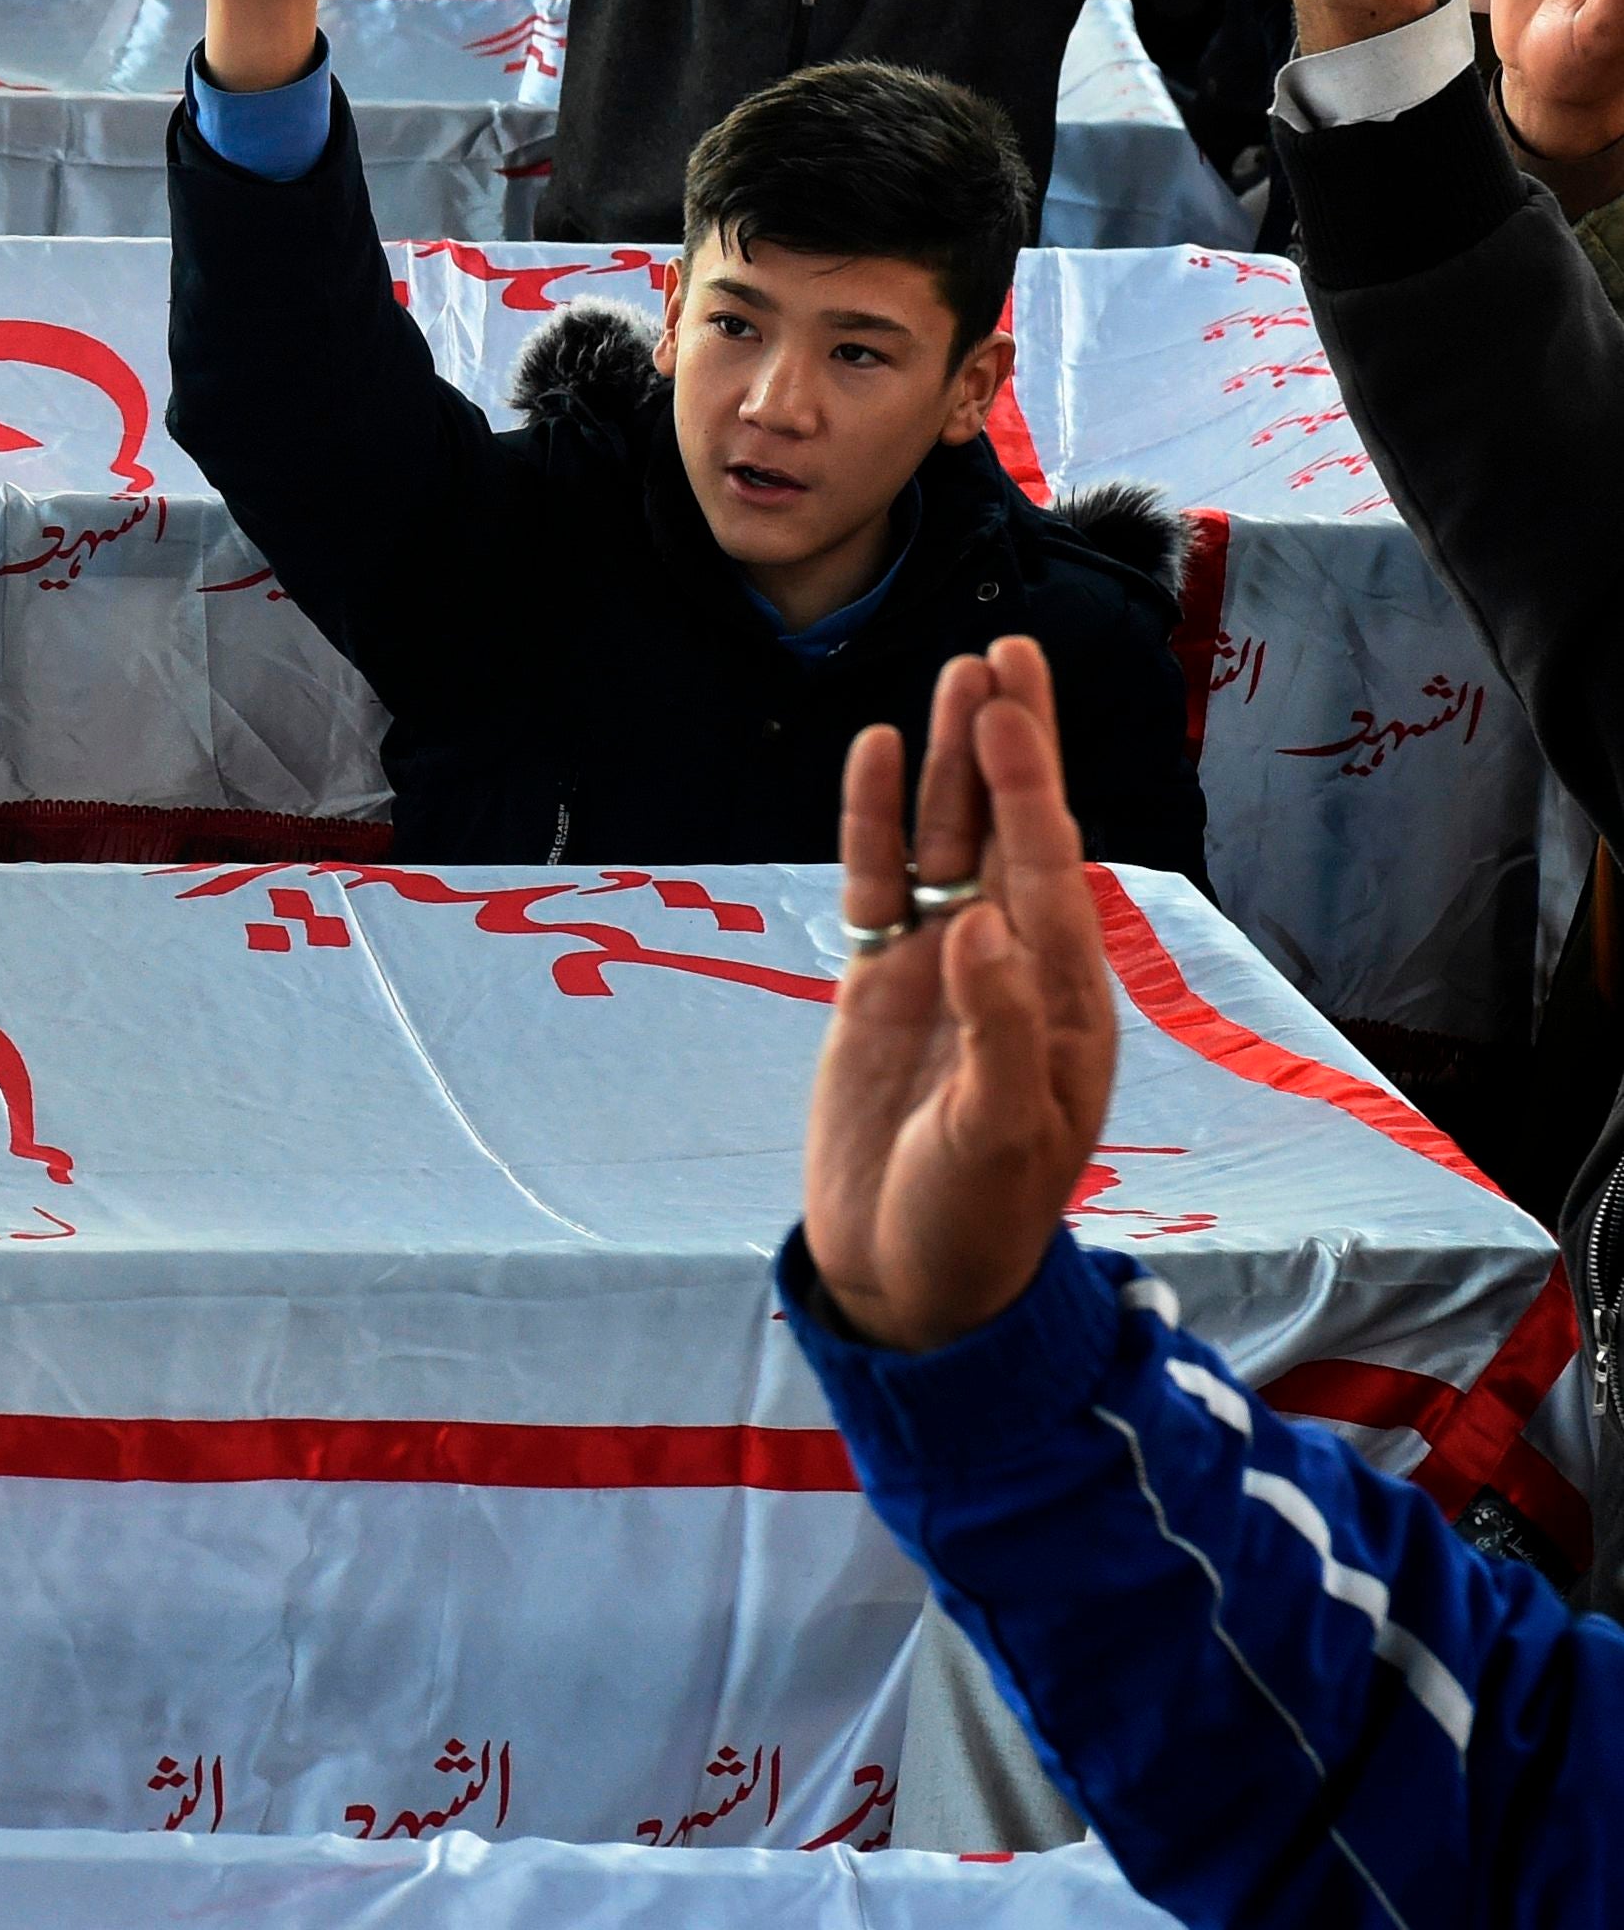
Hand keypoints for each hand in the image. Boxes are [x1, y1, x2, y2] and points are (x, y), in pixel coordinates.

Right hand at [801, 643, 1115, 1355]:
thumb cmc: (973, 1219)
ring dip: (948, 766)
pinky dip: (875, 825)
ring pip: (943, 846)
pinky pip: (876, 889)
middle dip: (1006, 744)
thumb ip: (995, 1027)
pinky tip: (876, 761)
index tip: (1013, 704)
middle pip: (1006, 831)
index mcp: (1057, 999)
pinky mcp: (878, 991)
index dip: (1029, 782)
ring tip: (955, 679)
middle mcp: (1005, 967)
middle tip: (1005, 651)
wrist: (907, 1280)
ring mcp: (937, 973)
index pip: (1045, 866)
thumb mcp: (999, 1135)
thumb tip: (979, 924)